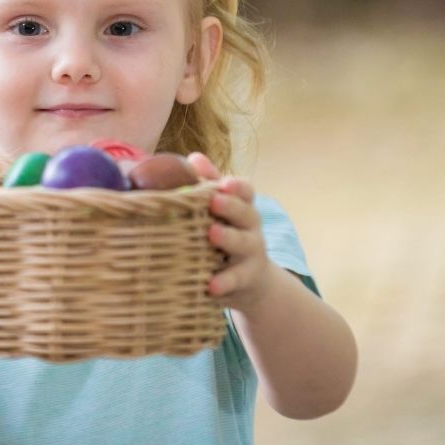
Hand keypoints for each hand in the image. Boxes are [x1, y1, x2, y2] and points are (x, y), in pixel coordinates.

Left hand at [187, 152, 271, 312]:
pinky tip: (210, 286)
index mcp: (242, 207)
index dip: (237, 186)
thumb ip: (208, 183)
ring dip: (229, 238)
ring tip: (212, 234)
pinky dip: (224, 283)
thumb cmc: (227, 235)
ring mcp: (250, 254)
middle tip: (214, 201)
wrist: (251, 282)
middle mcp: (250, 227)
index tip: (224, 183)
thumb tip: (193, 158)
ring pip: (244, 244)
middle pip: (246, 213)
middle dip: (231, 206)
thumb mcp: (219, 210)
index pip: (246, 191)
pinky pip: (236, 280)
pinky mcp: (245, 280)